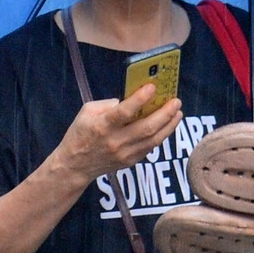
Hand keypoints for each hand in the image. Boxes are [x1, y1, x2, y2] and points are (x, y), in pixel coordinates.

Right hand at [50, 82, 182, 181]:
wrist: (75, 165)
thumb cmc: (80, 134)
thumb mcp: (86, 112)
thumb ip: (108, 104)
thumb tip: (130, 101)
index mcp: (102, 126)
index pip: (124, 112)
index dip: (140, 99)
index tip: (152, 87)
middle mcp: (115, 141)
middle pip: (146, 127)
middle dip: (164, 113)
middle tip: (176, 101)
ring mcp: (125, 153)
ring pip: (154, 139)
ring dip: (169, 125)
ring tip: (177, 112)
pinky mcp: (130, 161)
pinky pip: (151, 147)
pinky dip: (162, 135)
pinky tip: (167, 125)